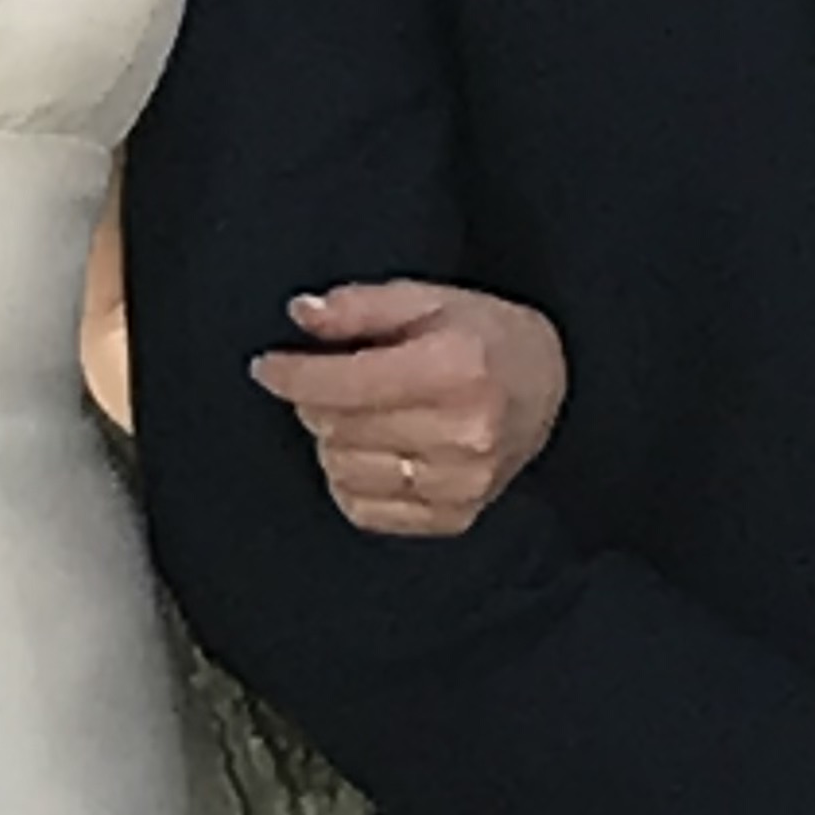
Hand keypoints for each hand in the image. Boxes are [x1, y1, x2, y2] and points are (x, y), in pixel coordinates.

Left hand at [249, 278, 568, 536]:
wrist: (548, 386)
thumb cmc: (485, 336)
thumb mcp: (428, 298)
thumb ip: (360, 306)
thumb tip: (301, 315)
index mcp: (456, 369)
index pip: (345, 383)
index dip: (291, 374)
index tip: (267, 366)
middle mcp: (463, 433)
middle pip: (338, 427)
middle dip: (314, 401)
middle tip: (327, 381)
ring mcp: (460, 483)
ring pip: (342, 469)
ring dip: (331, 439)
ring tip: (358, 414)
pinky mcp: (453, 516)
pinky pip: (363, 509)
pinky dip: (349, 479)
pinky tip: (369, 450)